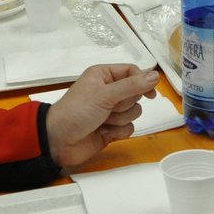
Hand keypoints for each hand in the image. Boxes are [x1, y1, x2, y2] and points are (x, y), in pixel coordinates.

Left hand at [44, 64, 160, 168]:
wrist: (58, 141)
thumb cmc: (76, 111)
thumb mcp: (104, 94)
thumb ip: (132, 86)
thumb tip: (155, 76)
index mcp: (104, 75)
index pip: (132, 72)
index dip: (142, 81)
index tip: (150, 93)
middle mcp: (109, 91)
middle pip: (135, 93)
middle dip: (124, 104)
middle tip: (109, 107)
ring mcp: (111, 111)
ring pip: (134, 112)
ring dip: (120, 119)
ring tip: (102, 121)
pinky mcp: (112, 128)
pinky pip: (129, 128)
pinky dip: (118, 131)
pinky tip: (103, 132)